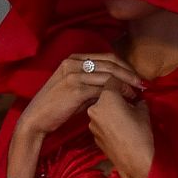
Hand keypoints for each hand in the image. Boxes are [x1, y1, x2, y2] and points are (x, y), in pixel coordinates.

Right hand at [15, 54, 143, 144]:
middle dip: (129, 73)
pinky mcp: (76, 89)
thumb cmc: (54, 108)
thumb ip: (90, 85)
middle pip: (110, 63)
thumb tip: (111, 88)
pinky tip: (126, 99)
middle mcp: (74, 63)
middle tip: (142, 83)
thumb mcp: (73, 91)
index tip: (135, 76)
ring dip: (126, 83)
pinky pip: (103, 88)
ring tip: (137, 92)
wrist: (35, 120)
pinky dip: (118, 93)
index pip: (106, 57)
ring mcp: (74, 74)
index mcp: (73, 59)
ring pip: (109, 75)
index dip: (124, 66)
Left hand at [86, 87, 153, 177]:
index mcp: (106, 98)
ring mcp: (92, 123)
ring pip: (101, 108)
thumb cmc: (141, 133)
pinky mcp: (93, 135)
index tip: (133, 90)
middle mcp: (94, 108)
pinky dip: (108, 120)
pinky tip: (119, 127)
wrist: (135, 161)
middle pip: (104, 93)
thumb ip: (136, 100)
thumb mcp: (143, 110)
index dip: (125, 83)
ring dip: (111, 107)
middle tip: (129, 100)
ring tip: (125, 114)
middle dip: (116, 94)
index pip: (113, 80)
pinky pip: (100, 121)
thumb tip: (135, 99)